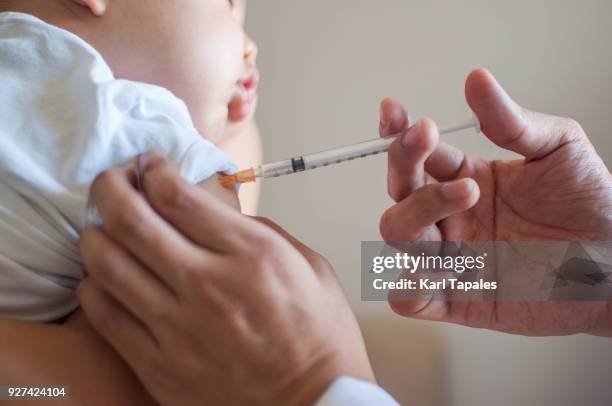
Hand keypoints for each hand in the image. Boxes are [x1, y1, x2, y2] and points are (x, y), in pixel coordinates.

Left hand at [77, 152, 372, 405]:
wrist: (313, 404)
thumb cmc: (319, 338)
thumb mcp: (310, 266)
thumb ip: (262, 231)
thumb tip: (219, 215)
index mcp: (251, 254)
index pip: (178, 196)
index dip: (152, 170)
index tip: (148, 163)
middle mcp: (209, 285)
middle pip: (132, 220)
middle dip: (110, 188)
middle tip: (110, 180)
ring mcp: (178, 328)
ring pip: (107, 264)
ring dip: (95, 234)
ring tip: (101, 226)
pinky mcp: (160, 364)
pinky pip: (105, 315)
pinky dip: (93, 287)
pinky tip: (101, 278)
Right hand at [379, 68, 611, 336]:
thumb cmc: (593, 205)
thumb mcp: (558, 148)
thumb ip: (511, 121)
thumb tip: (476, 80)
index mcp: (466, 179)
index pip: (417, 155)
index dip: (397, 133)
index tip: (394, 112)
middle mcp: (452, 217)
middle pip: (399, 191)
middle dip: (404, 162)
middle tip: (428, 138)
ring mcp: (452, 258)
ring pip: (397, 237)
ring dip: (417, 211)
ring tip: (467, 192)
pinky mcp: (458, 301)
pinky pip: (409, 297)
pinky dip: (407, 286)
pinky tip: (443, 267)